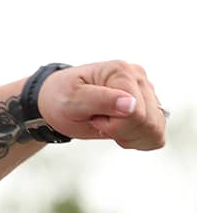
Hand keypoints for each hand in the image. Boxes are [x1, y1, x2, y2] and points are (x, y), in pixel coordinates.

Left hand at [38, 61, 167, 149]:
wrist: (57, 101)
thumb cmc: (61, 98)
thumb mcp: (71, 100)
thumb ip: (100, 100)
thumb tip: (131, 104)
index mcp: (122, 72)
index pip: (135, 112)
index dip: (112, 125)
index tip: (93, 118)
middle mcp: (140, 79)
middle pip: (149, 122)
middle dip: (120, 131)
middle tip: (98, 121)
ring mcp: (147, 93)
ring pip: (155, 130)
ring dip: (129, 136)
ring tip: (108, 124)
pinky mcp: (150, 108)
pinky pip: (157, 135)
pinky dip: (137, 140)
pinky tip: (120, 132)